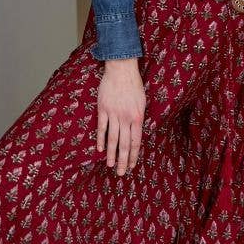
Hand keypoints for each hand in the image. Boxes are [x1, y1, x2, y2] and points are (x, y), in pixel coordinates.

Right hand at [97, 58, 145, 175]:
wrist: (121, 70)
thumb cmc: (134, 85)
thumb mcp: (142, 103)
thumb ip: (139, 119)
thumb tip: (137, 134)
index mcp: (138, 117)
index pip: (136, 142)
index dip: (134, 156)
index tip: (132, 166)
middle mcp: (126, 118)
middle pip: (124, 144)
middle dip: (123, 160)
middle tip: (121, 173)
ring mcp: (113, 114)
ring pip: (112, 139)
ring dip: (111, 154)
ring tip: (111, 165)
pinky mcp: (103, 109)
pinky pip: (101, 128)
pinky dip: (101, 140)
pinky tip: (100, 150)